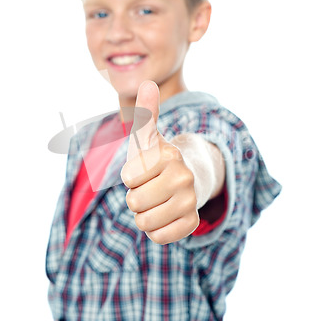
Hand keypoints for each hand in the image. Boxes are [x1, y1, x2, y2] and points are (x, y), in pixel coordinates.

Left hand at [120, 80, 198, 244]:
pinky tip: (164, 214)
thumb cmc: (157, 159)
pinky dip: (156, 229)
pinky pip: (160, 237)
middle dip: (136, 196)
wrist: (187, 177)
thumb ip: (144, 114)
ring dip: (144, 213)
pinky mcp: (191, 223)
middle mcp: (184, 178)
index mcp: (169, 155)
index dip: (130, 175)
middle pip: (134, 203)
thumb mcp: (147, 138)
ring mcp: (190, 202)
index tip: (144, 168)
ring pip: (144, 222)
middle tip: (150, 186)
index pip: (128, 178)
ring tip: (156, 199)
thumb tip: (147, 83)